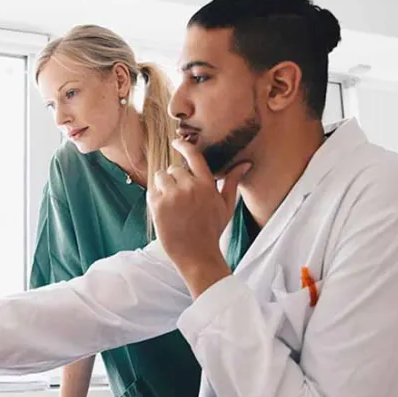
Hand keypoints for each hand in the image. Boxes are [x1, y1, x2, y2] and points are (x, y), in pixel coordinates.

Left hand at [147, 139, 251, 295]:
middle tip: (180, 199)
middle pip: (174, 169)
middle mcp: (190, 187)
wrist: (196, 254)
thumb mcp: (226, 206)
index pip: (193, 155)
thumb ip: (231, 181)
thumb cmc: (212, 230)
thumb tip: (245, 163)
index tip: (176, 142)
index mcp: (207, 185)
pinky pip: (152, 190)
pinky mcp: (158, 205)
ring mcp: (173, 195)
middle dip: (175, 180)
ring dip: (164, 187)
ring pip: (161, 177)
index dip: (183, 145)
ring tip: (172, 204)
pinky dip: (156, 198)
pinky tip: (165, 211)